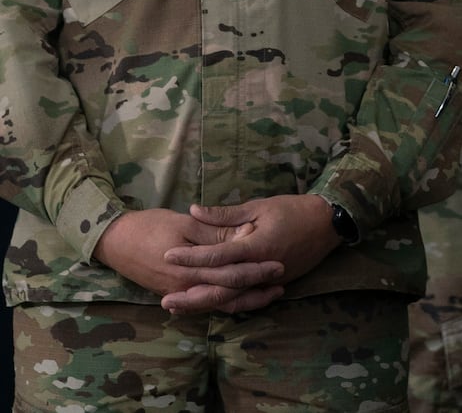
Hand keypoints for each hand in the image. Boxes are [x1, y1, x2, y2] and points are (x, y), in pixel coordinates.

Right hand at [93, 207, 284, 312]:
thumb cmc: (149, 226)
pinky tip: (241, 298)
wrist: (114, 241)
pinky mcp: (175, 292)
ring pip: (218, 302)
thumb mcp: (186, 224)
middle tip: (281, 280)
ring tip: (269, 293)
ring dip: (244, 299)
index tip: (280, 263)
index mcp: (190, 270)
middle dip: (256, 288)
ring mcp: (180, 293)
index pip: (231, 274)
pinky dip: (225, 301)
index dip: (257, 270)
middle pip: (228, 293)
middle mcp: (186, 287)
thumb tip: (246, 236)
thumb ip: (216, 234)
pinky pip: (205, 302)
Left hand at [160, 194, 340, 313]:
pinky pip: (247, 298)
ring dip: (205, 304)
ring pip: (233, 298)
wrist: (329, 224)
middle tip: (165, 300)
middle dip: (192, 295)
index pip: (218, 255)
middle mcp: (261, 268)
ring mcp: (269, 280)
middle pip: (222, 287)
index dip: (191, 256)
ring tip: (180, 308)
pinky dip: (227, 304)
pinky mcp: (274, 284)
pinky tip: (209, 306)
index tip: (167, 255)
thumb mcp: (259, 206)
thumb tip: (194, 211)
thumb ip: (225, 215)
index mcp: (257, 245)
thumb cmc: (294, 210)